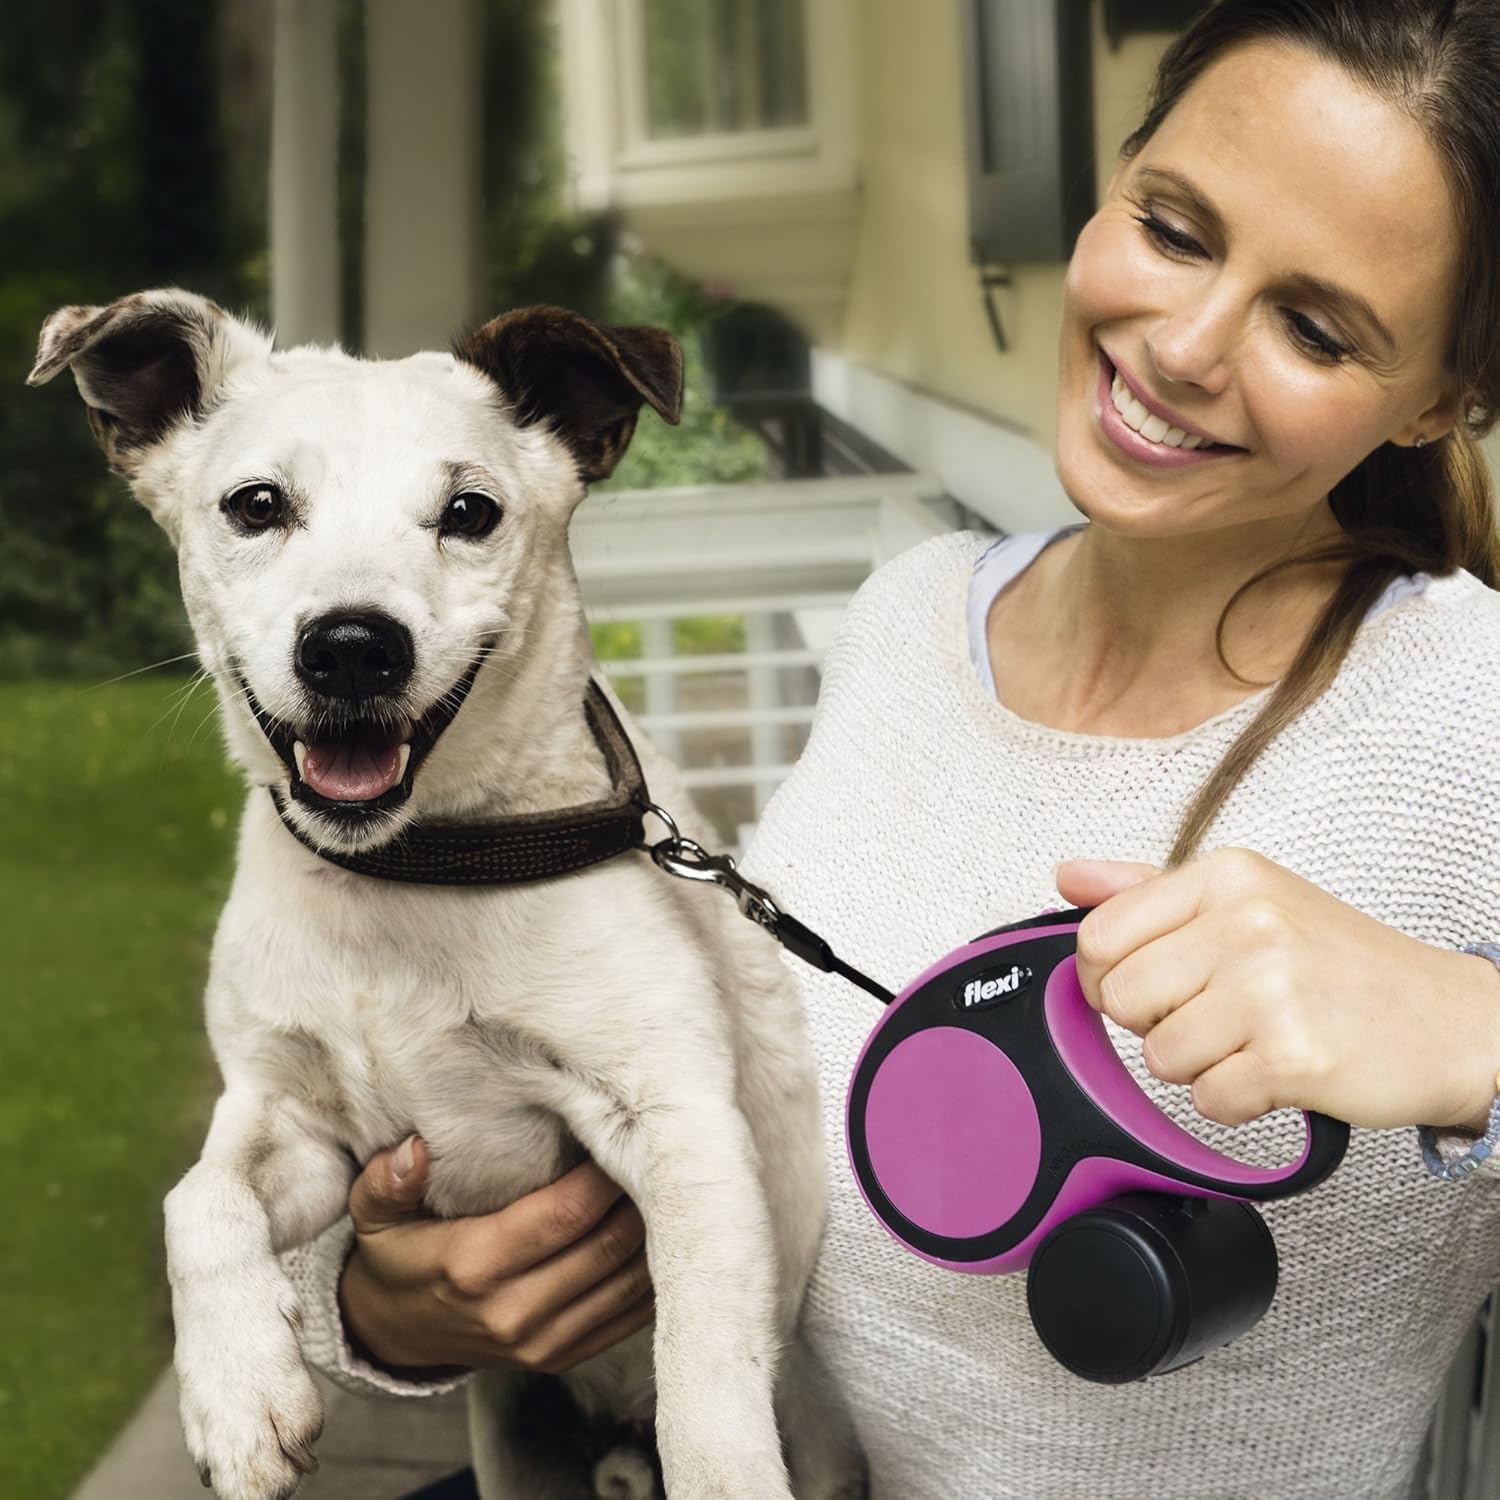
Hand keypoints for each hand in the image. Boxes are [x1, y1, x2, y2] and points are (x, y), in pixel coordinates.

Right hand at [338, 1138, 653, 1374]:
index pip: (564, 1215)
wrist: (395, 1334)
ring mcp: (543, 1343)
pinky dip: (654, 1275)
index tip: (622, 1135)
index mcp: (473, 1265)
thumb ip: (388, 1180)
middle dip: (641, 1197)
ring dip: (656, 1234)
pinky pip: (630, 1317)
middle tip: (660, 1151)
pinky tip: (661, 1235)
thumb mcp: (376, 1215)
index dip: (603, 1176)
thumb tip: (415, 1149)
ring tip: (668, 1187)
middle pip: (608, 1246)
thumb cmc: (397, 1255)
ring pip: (630, 1282)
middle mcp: (514, 1312)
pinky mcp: (562, 1357)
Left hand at [1056, 849, 1499, 1133]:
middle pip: (1122, 999)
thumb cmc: (1341, 965)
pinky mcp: (1293, 1056)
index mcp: (1226, 876)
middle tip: (1217, 1017)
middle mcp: (1248, 922)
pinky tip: (1278, 1072)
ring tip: (1255, 1041)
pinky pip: (1208, 1100)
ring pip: (1160, 1056)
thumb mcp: (1248, 901)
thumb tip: (1068, 875)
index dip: (1109, 978)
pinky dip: (1237, 1102)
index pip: (1099, 936)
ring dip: (1202, 1066)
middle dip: (1157, 1025)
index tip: (1149, 988)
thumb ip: (1147, 888)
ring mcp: (1271, 988)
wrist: (1453, 1021)